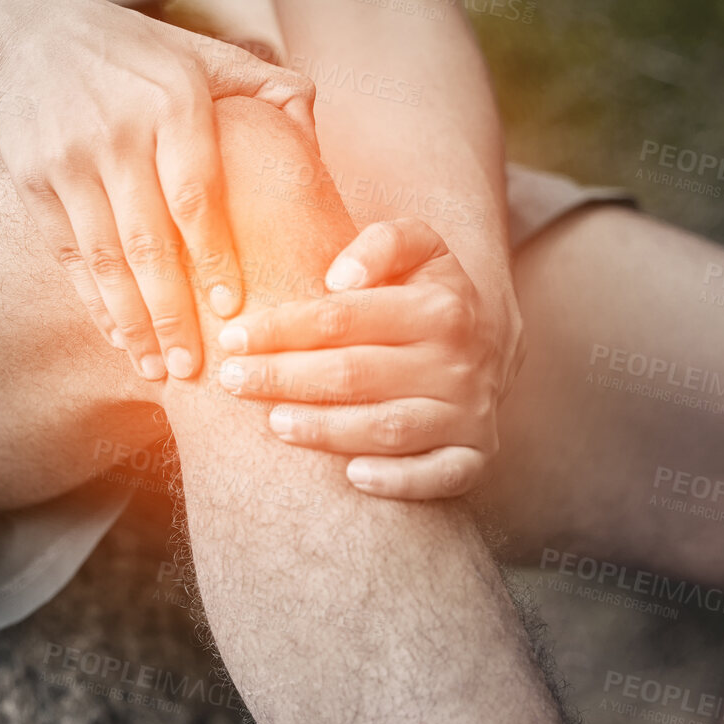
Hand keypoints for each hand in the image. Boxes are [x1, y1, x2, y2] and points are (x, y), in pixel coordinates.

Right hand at [0, 0, 314, 381]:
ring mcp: (71, 160)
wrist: (26, 37)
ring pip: (104, 258)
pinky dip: (93, 302)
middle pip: (147, 240)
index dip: (214, 255)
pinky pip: (69, 255)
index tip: (232, 307)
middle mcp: (118, 133)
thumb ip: (263, 86)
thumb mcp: (198, 51)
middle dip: (171, 311)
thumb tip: (313, 131)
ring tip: (158, 367)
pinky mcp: (34, 182)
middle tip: (196, 367)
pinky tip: (118, 337)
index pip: (195, 193)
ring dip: (131, 321)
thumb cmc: (134, 53)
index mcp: (171, 101)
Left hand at [214, 217, 523, 497]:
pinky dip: (398, 480)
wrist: (490, 344)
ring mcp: (468, 413)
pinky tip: (351, 476)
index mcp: (441, 307)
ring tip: (274, 422)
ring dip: (326, 429)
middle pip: (356, 374)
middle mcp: (459, 363)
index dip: (282, 328)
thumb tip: (340, 278)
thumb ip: (382, 243)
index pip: (344, 319)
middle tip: (233, 380)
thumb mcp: (418, 247)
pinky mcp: (475, 456)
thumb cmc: (426, 293)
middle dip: (286, 378)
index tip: (233, 336)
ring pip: (388, 428)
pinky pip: (440, 476)